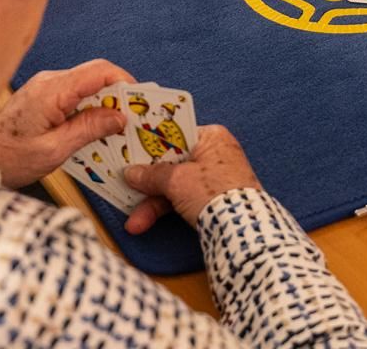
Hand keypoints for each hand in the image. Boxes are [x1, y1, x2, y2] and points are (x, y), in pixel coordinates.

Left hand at [0, 59, 133, 189]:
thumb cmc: (7, 158)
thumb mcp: (54, 150)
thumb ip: (89, 129)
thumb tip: (119, 117)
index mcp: (52, 91)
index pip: (99, 71)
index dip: (125, 82)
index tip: (139, 102)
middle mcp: (48, 81)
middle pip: (95, 75)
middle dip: (118, 95)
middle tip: (132, 120)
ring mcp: (43, 87)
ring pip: (86, 85)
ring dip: (103, 103)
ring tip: (114, 130)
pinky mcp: (41, 96)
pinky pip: (73, 94)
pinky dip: (88, 107)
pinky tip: (92, 129)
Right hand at [122, 124, 261, 232]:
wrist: (241, 229)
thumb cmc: (212, 192)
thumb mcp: (176, 180)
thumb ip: (151, 174)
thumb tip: (131, 172)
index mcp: (211, 138)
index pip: (175, 136)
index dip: (151, 147)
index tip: (131, 154)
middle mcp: (215, 154)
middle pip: (172, 164)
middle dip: (147, 183)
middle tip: (125, 188)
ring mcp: (215, 179)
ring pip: (175, 186)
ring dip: (152, 204)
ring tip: (134, 222)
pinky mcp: (213, 200)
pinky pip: (183, 199)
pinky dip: (166, 211)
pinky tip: (144, 223)